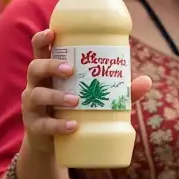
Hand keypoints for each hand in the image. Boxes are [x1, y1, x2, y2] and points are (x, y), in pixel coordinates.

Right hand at [22, 29, 152, 153]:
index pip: (40, 49)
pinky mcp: (34, 127)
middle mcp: (36, 85)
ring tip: (75, 100)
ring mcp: (32, 106)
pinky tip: (73, 126)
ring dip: (56, 96)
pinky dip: (59, 125)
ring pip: (37, 95)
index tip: (53, 33)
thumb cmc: (73, 111)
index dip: (42, 39)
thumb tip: (146, 81)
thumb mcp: (91, 97)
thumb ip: (117, 90)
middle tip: (70, 69)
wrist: (53, 144)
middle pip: (35, 67)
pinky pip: (44, 124)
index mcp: (48, 72)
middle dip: (51, 65)